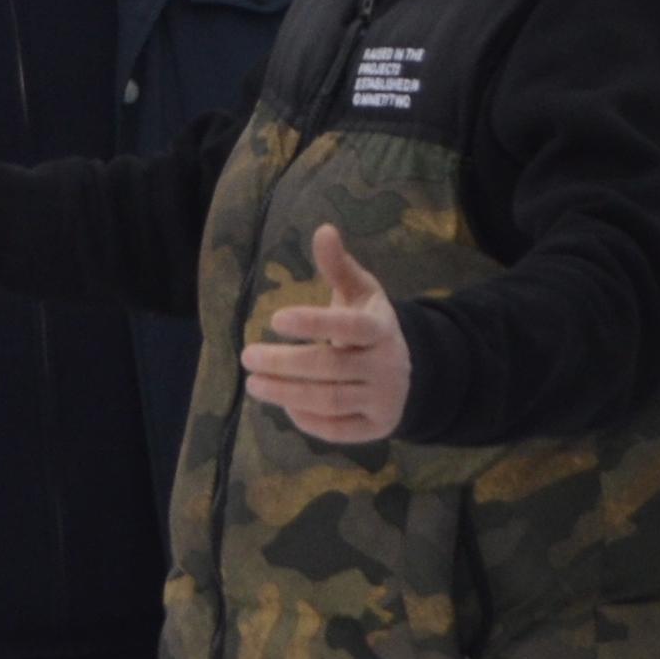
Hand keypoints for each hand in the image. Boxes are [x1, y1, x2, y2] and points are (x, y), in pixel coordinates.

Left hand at [242, 221, 411, 444]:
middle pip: (330, 367)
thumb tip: (323, 229)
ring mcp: (383, 398)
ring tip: (253, 383)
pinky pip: (336, 429)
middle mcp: (387, 365)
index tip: (275, 319)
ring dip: (286, 393)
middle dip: (284, 363)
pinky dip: (307, 418)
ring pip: (329, 399)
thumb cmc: (370, 325)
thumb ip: (339, 266)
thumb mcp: (361, 293)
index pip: (349, 326)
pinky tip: (284, 404)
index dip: (314, 322)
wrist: (412, 370)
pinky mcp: (376, 427)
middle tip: (247, 356)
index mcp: (382, 328)